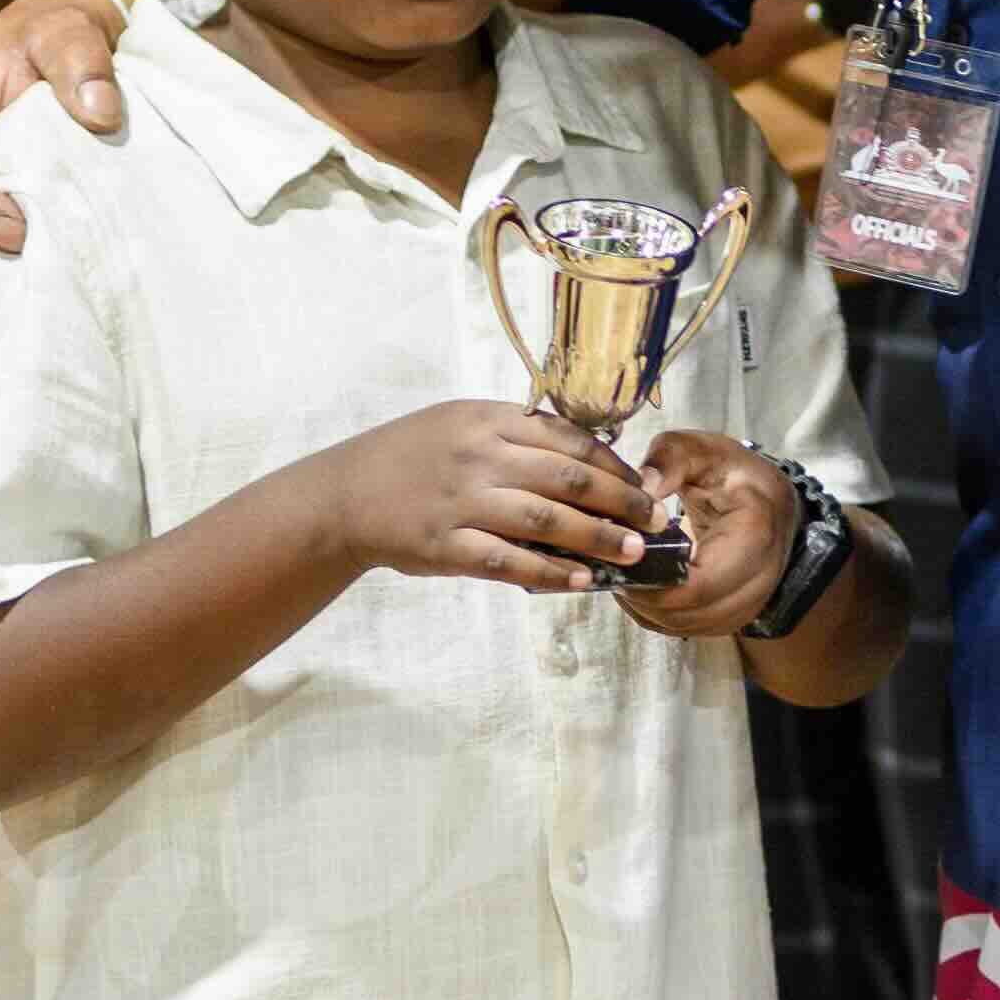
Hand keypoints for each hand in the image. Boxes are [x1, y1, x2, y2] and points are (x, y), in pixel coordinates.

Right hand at [327, 399, 661, 595]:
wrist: (344, 495)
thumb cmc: (411, 457)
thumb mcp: (460, 423)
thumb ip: (516, 433)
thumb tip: (584, 454)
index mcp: (488, 419)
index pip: (569, 439)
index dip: (615, 465)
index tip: (644, 485)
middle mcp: (479, 456)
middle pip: (568, 478)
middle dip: (622, 502)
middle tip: (655, 521)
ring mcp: (462, 502)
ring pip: (547, 521)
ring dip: (598, 539)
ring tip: (632, 552)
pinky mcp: (446, 546)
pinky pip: (509, 562)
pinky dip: (550, 573)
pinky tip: (581, 580)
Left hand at [610, 429, 800, 639]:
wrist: (770, 503)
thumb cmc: (735, 475)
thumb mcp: (703, 450)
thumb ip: (669, 459)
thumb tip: (639, 488)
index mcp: (753, 537)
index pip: (699, 585)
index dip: (653, 581)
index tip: (620, 554)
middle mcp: (757, 581)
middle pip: (688, 612)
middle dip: (641, 593)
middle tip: (608, 563)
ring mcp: (745, 606)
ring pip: (683, 625)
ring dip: (645, 604)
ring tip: (620, 570)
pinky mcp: (728, 617)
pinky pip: (683, 627)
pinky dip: (654, 611)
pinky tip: (637, 584)